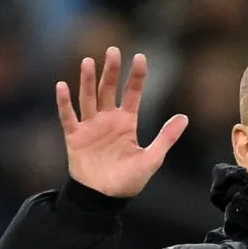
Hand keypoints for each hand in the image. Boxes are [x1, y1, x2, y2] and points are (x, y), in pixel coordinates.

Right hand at [57, 48, 188, 197]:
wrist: (104, 199)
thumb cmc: (129, 180)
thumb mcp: (152, 158)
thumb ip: (166, 137)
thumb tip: (184, 117)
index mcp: (126, 123)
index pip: (132, 93)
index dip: (136, 76)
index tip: (141, 57)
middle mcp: (107, 120)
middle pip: (108, 89)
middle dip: (111, 70)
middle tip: (113, 49)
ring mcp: (90, 127)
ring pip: (88, 98)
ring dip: (88, 80)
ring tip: (89, 61)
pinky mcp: (74, 137)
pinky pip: (68, 117)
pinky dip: (64, 102)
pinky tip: (62, 85)